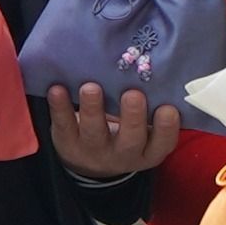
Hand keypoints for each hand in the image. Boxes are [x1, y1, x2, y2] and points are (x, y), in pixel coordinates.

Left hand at [33, 84, 173, 183]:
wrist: (90, 159)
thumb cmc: (126, 131)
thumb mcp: (145, 128)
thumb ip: (152, 105)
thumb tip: (155, 65)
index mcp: (148, 150)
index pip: (163, 143)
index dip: (167, 128)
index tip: (168, 108)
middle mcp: (123, 154)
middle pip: (130, 140)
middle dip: (132, 117)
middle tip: (132, 94)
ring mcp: (94, 150)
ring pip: (94, 133)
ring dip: (93, 109)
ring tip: (91, 88)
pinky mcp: (67, 142)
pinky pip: (64, 125)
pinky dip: (59, 107)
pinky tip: (57, 89)